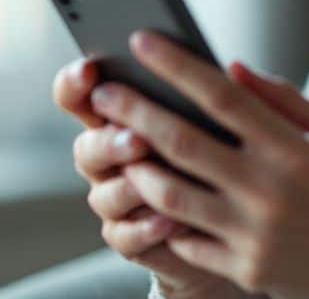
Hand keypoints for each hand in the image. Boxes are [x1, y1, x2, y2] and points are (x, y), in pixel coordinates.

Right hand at [53, 57, 241, 297]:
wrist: (230, 219)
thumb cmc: (222, 154)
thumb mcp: (221, 120)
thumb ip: (218, 95)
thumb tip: (233, 70)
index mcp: (120, 117)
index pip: (79, 96)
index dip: (75, 83)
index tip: (89, 69)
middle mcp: (108, 158)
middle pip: (86, 148)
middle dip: (108, 142)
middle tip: (137, 138)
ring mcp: (115, 199)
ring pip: (103, 195)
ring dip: (126, 188)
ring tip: (153, 183)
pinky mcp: (129, 238)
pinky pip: (124, 236)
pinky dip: (144, 229)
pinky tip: (169, 221)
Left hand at [85, 30, 308, 297]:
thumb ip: (289, 103)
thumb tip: (232, 68)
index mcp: (295, 152)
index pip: (223, 96)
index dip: (177, 65)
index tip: (141, 40)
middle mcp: (269, 192)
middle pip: (183, 142)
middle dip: (134, 112)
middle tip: (102, 93)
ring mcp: (252, 235)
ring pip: (171, 195)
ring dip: (136, 167)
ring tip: (117, 146)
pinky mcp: (243, 270)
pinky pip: (186, 240)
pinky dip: (161, 218)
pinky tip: (145, 195)